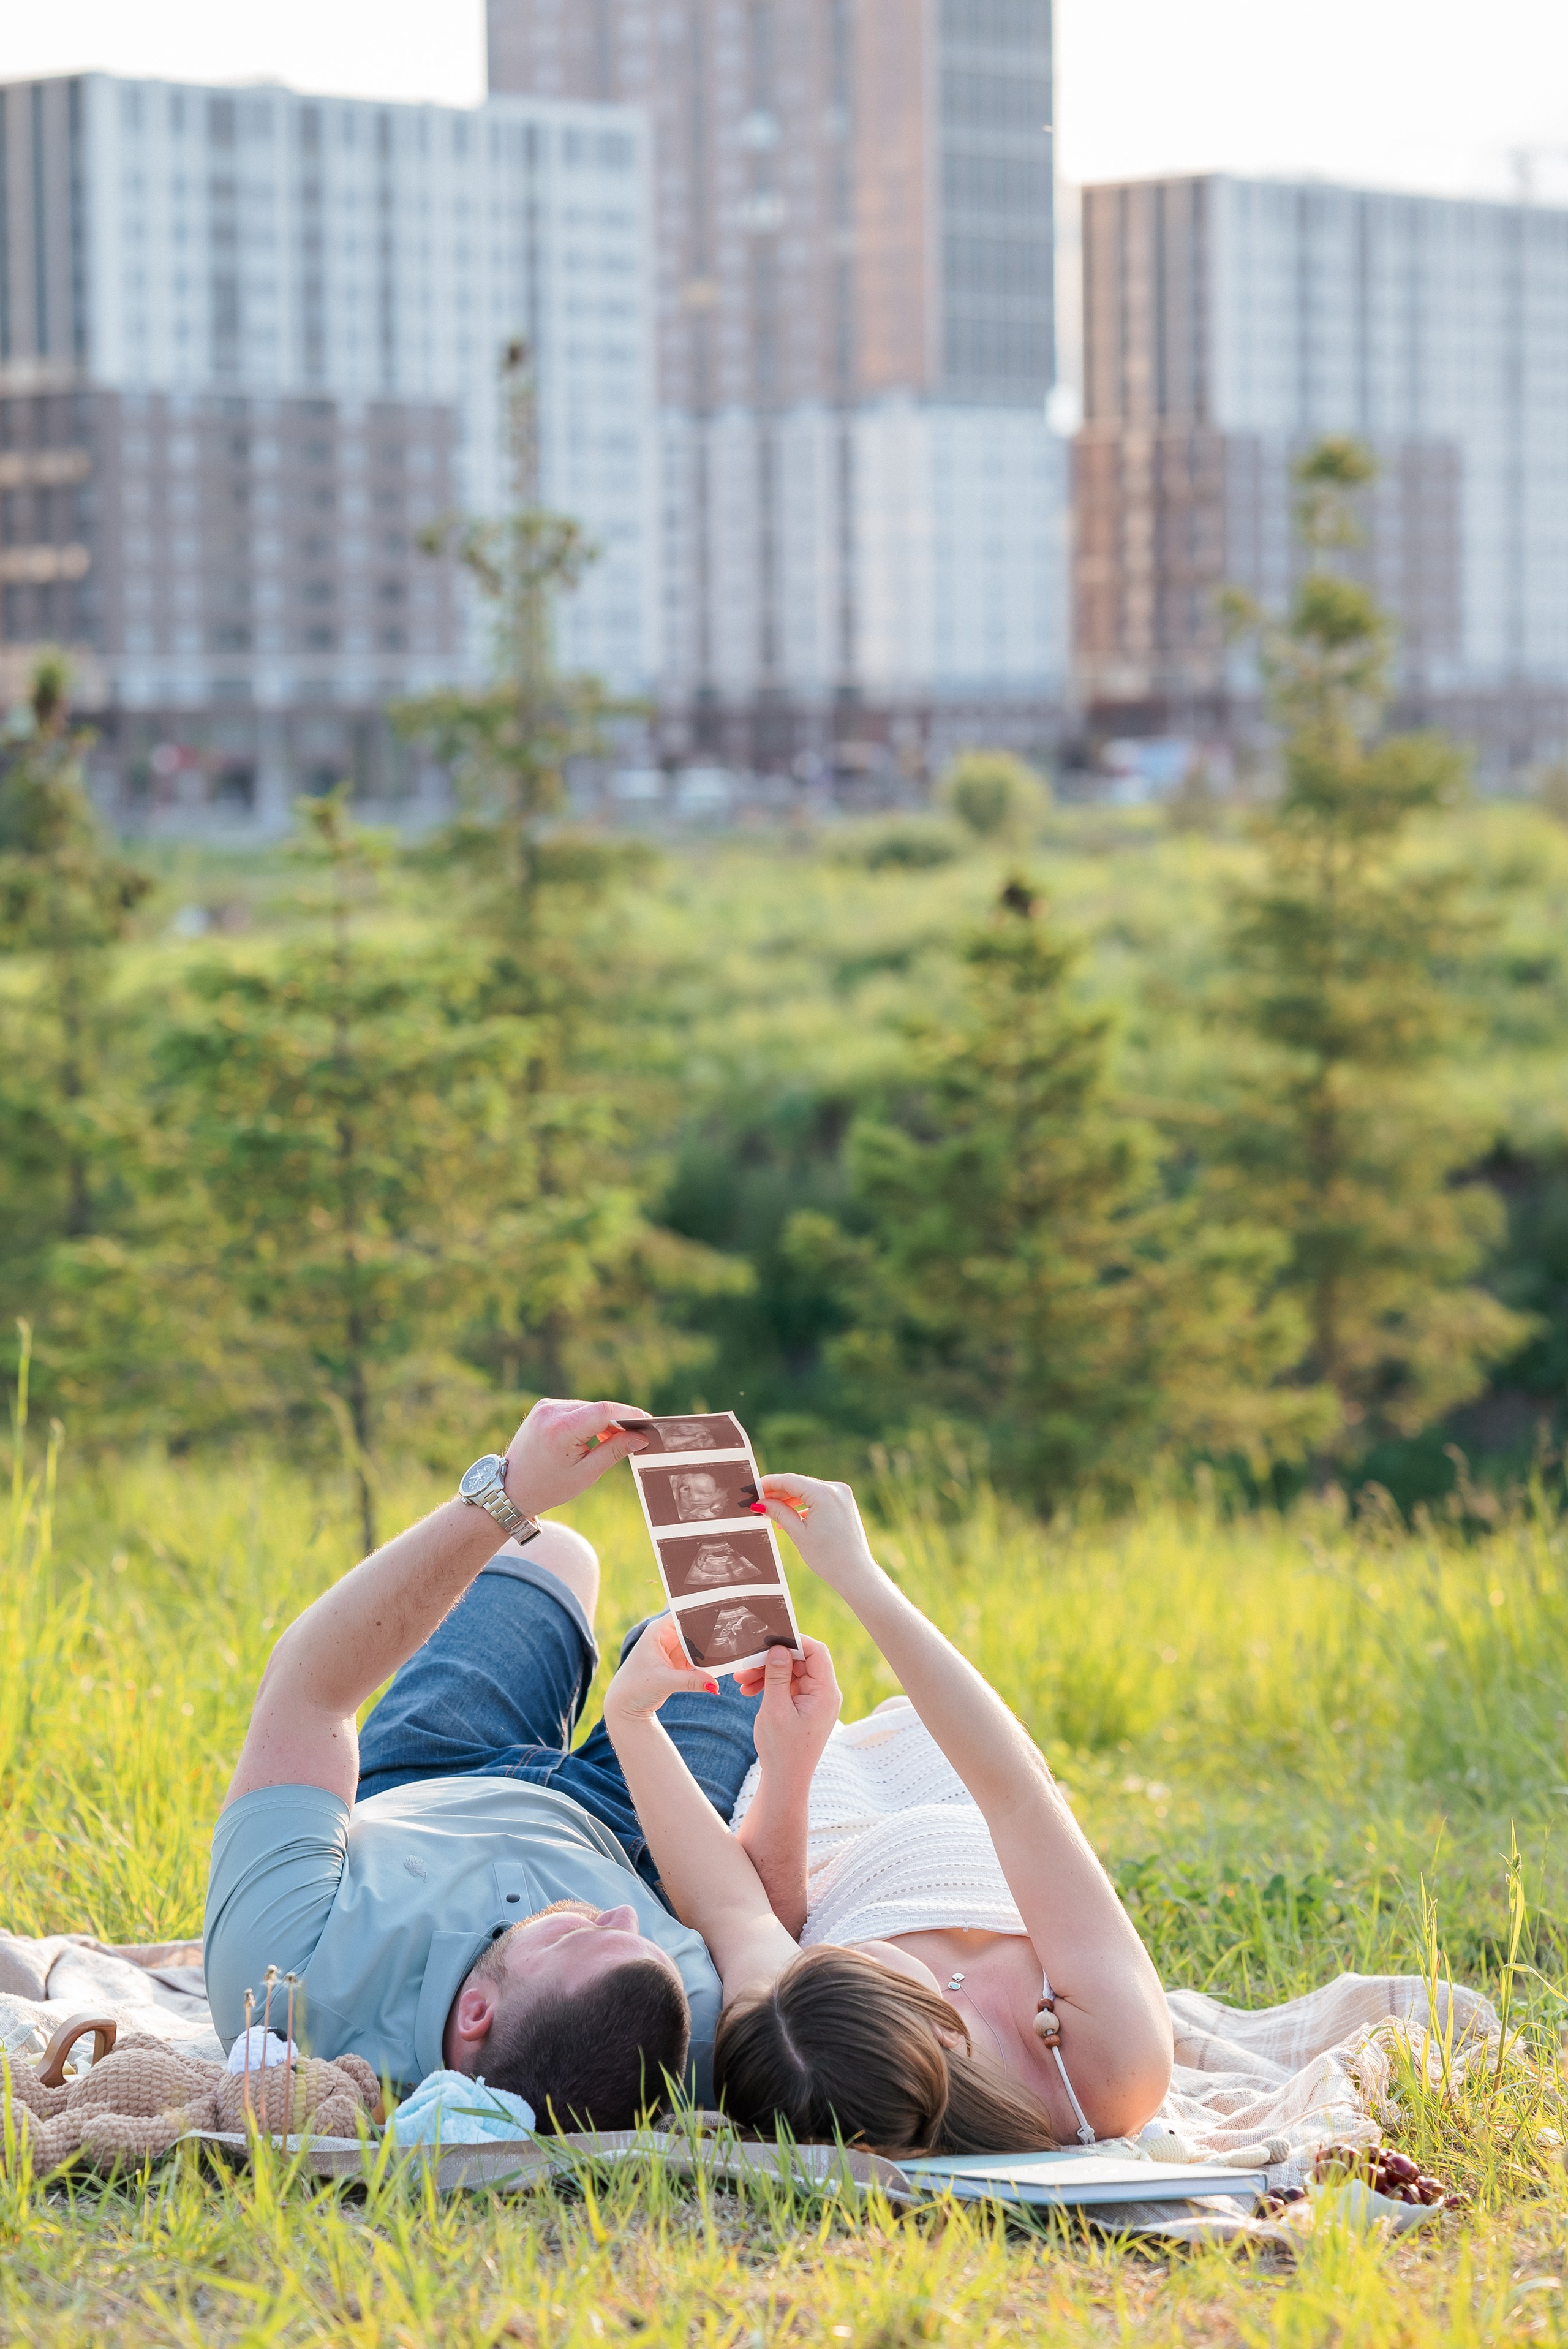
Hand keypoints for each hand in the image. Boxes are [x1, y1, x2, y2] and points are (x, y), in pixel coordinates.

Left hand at [502, 1398, 649, 1517]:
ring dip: (602, 1421)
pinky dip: (587, 1420)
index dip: (629, 1415)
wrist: (511, 1487)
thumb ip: (614, 1451)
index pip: (604, 1411)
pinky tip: (589, 1438)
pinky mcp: (543, 1407)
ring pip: (587, 1408)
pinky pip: (574, 1409)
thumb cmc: (549, 1486)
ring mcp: (544, 1407)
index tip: (648, 1423)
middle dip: (617, 1422)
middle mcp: (550, 1412)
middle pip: (597, 1409)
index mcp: (560, 1430)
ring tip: (609, 1443)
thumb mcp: (586, 1473)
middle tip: (634, 1439)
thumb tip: (641, 1437)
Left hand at [605, 1615, 719, 1727]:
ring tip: (727, 1655)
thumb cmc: (635, 1687)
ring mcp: (672, 1650)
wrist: (625, 1706)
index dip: (700, 1613)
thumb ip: (692, 1681)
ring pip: (697, 1646)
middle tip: (729, 1638)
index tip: (720, 1614)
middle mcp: (666, 1637)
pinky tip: (717, 1668)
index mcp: (658, 1631)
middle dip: (709, 1636)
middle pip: (693, 1630)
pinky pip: (696, 1660)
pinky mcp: (677, 1664)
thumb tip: (715, 1684)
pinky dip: (705, 1664)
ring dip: (708, 1652)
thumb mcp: (664, 1681)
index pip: (683, 1614)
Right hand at [735, 1636, 841, 1783]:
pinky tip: (749, 1690)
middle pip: (800, 1661)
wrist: (785, 1780)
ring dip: (766, 1673)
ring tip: (741, 1681)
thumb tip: (779, 1648)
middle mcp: (825, 1693)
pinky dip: (770, 1685)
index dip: (794, 1640)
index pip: (816, 1652)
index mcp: (825, 1692)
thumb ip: (777, 1675)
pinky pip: (788, 1686)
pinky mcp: (804, 1706)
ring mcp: (815, 1700)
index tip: (769, 1638)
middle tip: (745, 1665)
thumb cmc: (782, 1748)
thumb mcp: (775, 1708)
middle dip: (772, 1660)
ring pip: (791, 1672)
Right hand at [759, 1474, 878, 1592]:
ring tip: (770, 1511)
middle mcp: (836, 1489)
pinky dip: (804, 1505)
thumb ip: (778, 1512)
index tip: (751, 1489)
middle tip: (756, 1502)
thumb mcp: (798, 1533)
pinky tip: (791, 1517)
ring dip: (789, 1499)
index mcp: (824, 1493)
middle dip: (777, 1493)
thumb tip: (759, 1502)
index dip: (767, 1484)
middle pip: (798, 1484)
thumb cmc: (827, 1557)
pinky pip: (819, 1498)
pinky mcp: (844, 1503)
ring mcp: (842, 1495)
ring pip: (808, 1491)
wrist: (855, 1573)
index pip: (789, 1481)